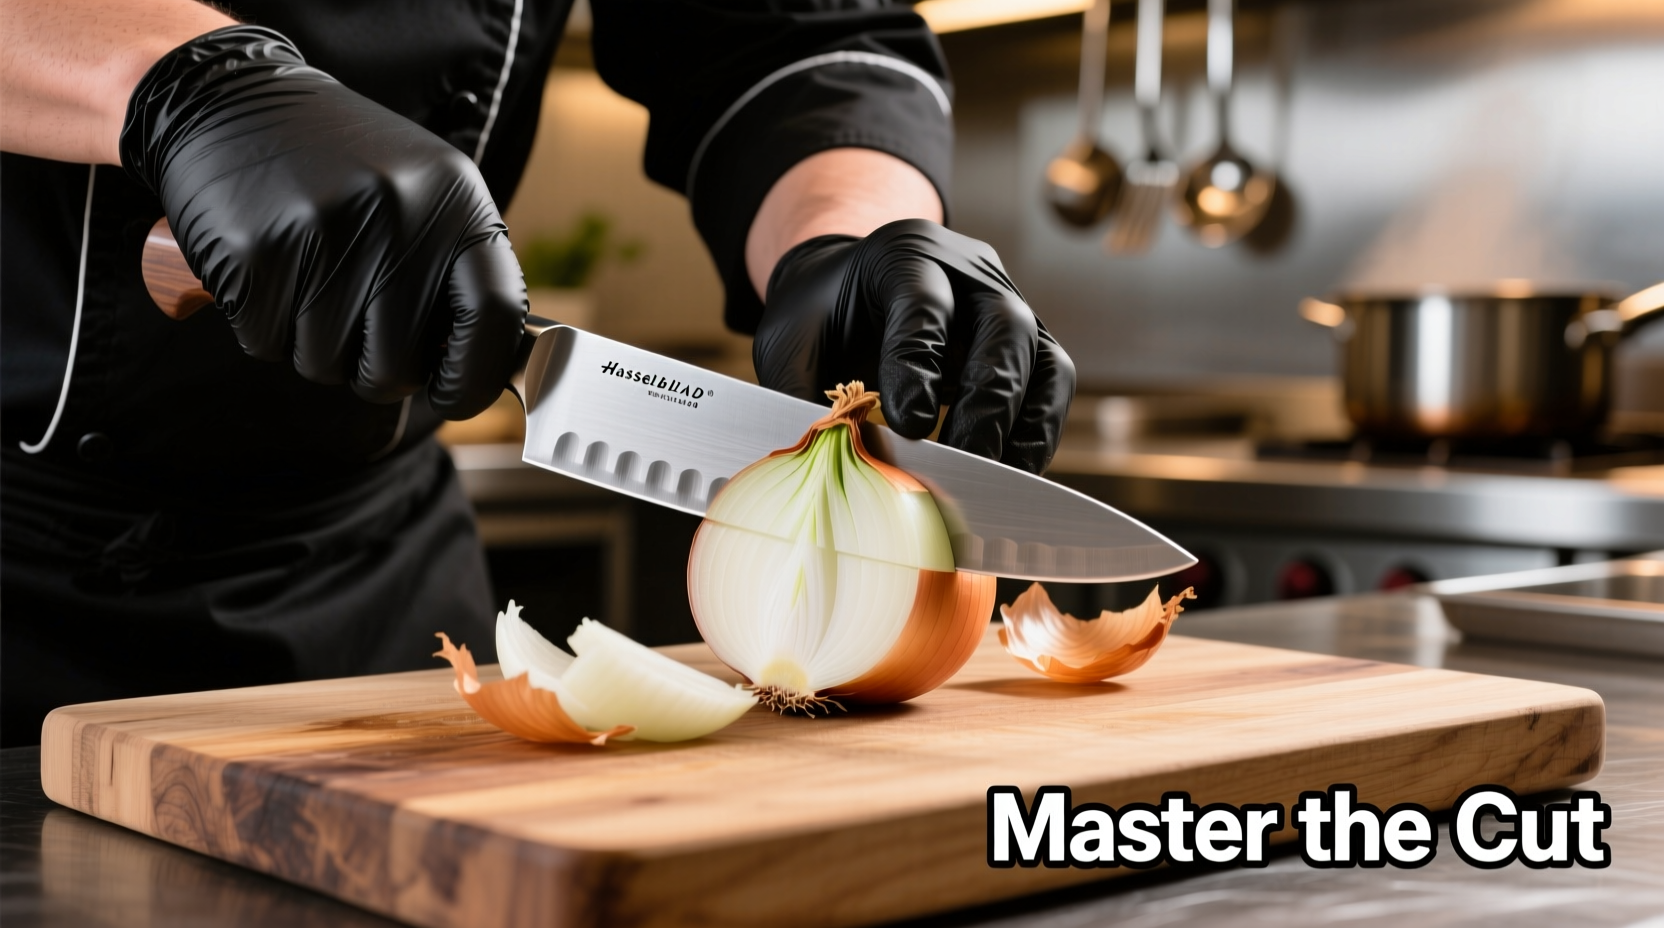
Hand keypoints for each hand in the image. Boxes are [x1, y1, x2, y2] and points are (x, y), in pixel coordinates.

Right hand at [120, 26, 525, 418]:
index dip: (473, 376)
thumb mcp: (425, 191)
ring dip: (314, 346)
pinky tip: (269, 273)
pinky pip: (267, 345)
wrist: (233, 100)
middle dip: (374, 370)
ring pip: (326, 365)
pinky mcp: (255, 254)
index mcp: (455, 200)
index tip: (451, 393)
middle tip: (354, 327)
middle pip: (397, 364)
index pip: (494, 315)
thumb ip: (456, 271)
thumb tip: (479, 370)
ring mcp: (323, 233)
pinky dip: (266, 328)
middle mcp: (396, 215)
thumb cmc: (341, 164)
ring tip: (308, 280)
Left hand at [753, 219, 1075, 473]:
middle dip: (987, 401)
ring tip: (991, 478)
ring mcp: (1007, 306)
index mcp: (904, 254)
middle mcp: (970, 273)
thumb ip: (796, 388)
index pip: (924, 303)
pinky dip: (1036, 433)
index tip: (907, 424)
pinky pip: (1053, 387)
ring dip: (1022, 424)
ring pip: (1044, 356)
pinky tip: (1009, 472)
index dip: (918, 364)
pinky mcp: (1028, 345)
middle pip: (1005, 325)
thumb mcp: (789, 338)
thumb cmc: (821, 315)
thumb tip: (821, 454)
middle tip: (962, 463)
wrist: (851, 289)